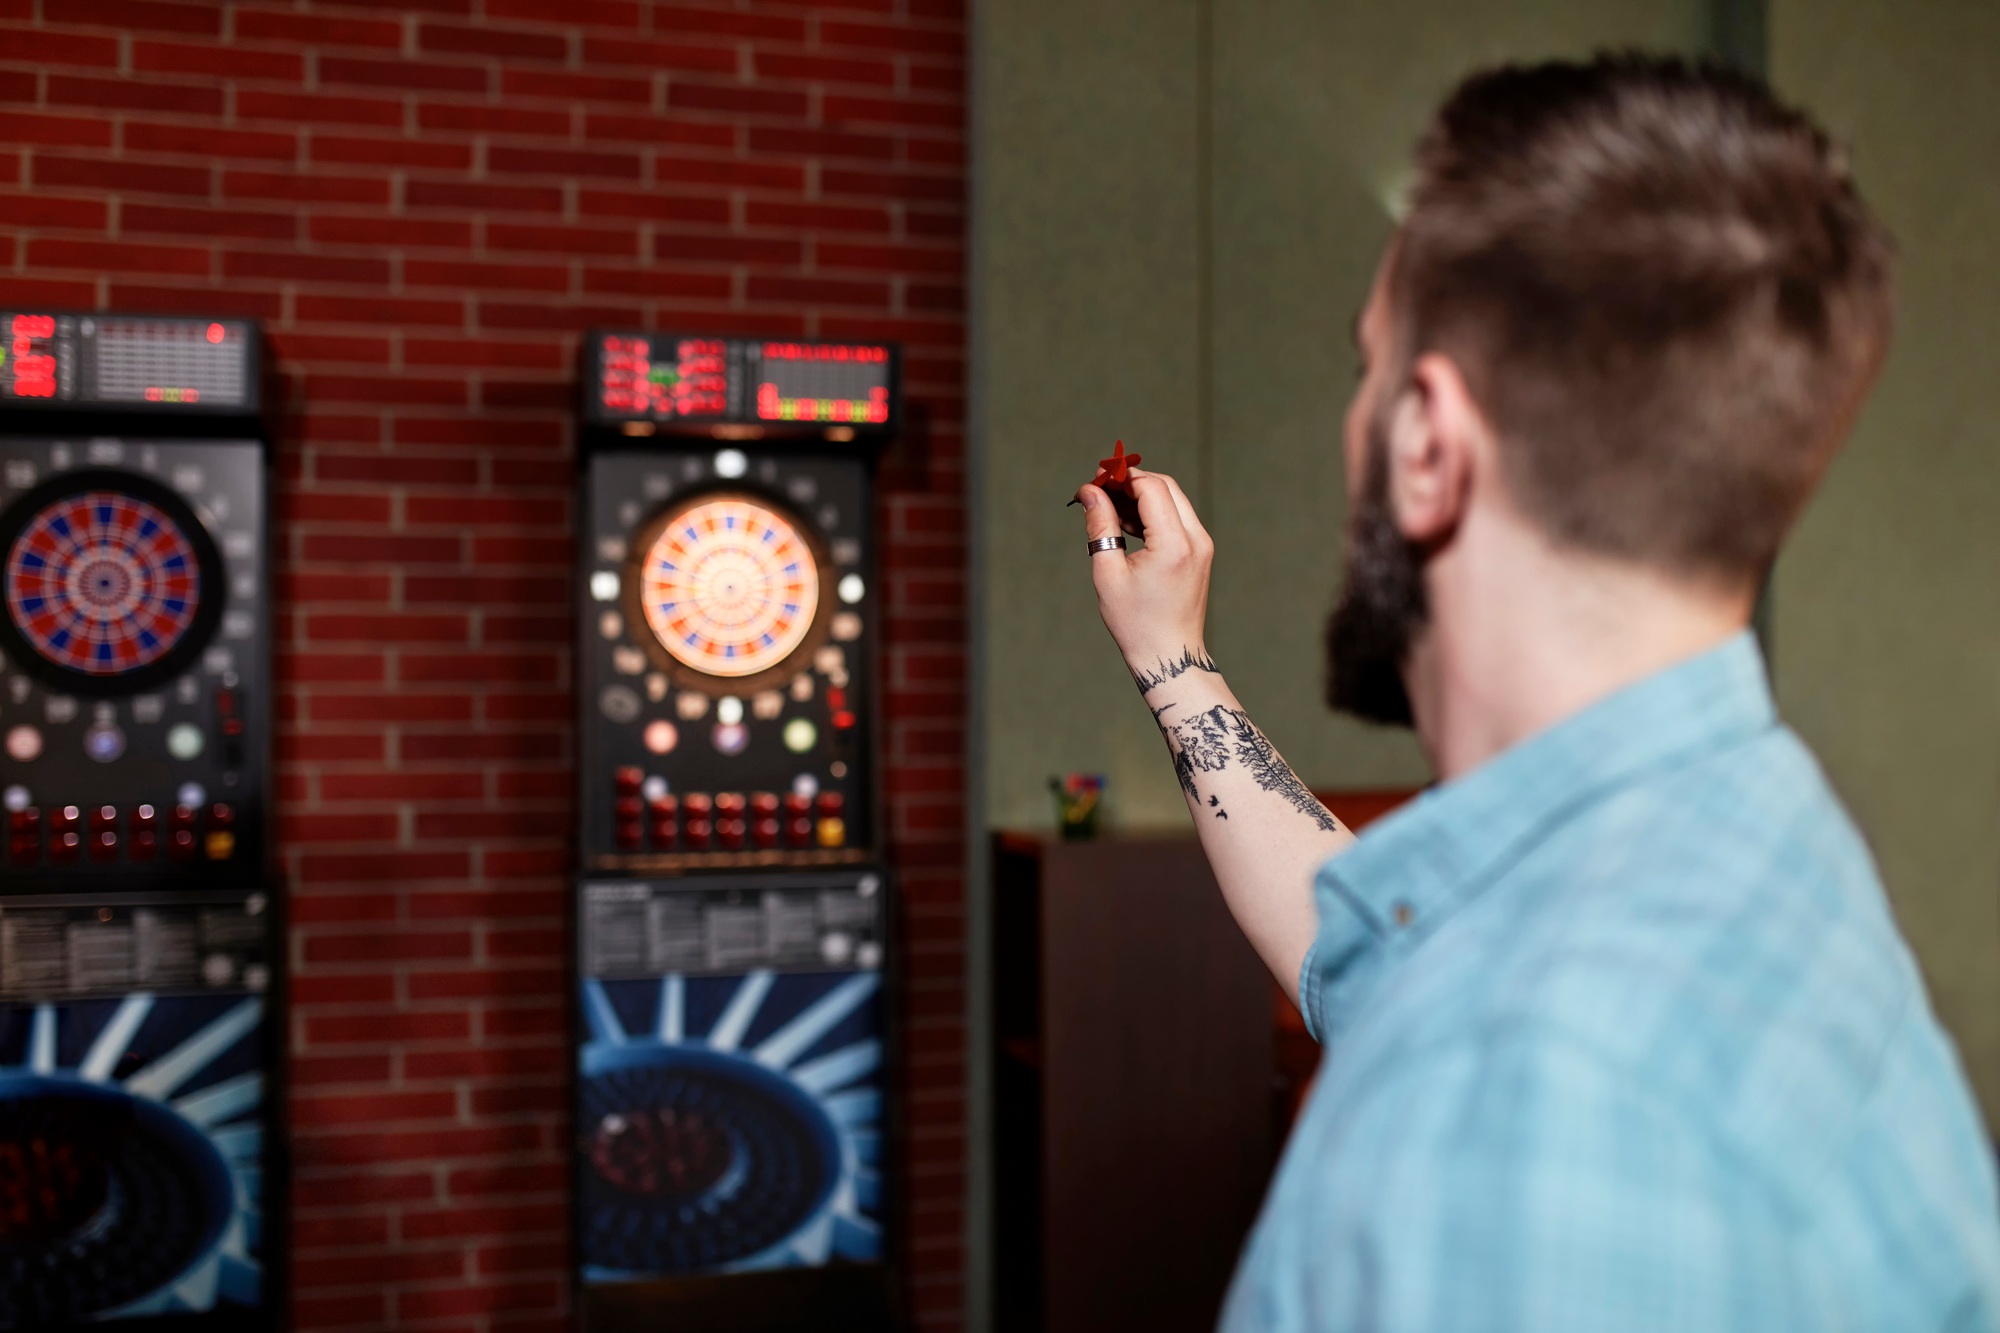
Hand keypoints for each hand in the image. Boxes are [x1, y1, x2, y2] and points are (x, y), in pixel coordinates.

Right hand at [1077, 468, 1215, 672]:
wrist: (1169, 654)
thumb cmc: (1135, 622)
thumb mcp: (1108, 573)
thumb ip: (1100, 525)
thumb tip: (1089, 491)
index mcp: (1174, 545)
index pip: (1151, 487)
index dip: (1121, 477)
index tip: (1095, 481)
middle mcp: (1195, 539)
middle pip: (1165, 486)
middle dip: (1131, 482)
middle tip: (1099, 490)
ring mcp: (1202, 545)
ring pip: (1172, 499)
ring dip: (1141, 496)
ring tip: (1108, 510)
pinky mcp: (1201, 552)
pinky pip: (1177, 518)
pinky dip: (1153, 513)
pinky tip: (1127, 525)